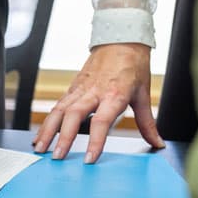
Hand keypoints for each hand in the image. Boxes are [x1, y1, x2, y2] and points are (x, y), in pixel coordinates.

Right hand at [34, 43, 164, 162]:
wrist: (121, 38)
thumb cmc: (133, 65)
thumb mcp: (143, 94)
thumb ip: (147, 123)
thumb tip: (157, 142)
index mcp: (114, 94)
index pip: (102, 121)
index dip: (95, 141)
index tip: (89, 158)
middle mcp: (93, 92)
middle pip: (73, 116)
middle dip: (63, 138)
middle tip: (57, 157)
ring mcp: (80, 89)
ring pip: (59, 111)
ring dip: (47, 131)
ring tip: (40, 148)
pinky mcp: (72, 87)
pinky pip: (57, 106)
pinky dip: (47, 122)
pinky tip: (41, 135)